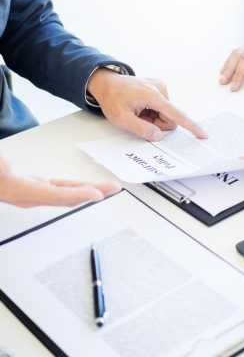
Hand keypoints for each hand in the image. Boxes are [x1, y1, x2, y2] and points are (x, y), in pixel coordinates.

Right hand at [0, 155, 120, 207]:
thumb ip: (0, 165)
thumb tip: (5, 163)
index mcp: (23, 191)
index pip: (56, 195)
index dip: (79, 196)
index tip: (97, 195)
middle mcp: (32, 196)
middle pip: (69, 197)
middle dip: (94, 193)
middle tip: (114, 188)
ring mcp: (36, 193)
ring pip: (69, 194)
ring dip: (90, 190)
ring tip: (108, 187)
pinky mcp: (37, 188)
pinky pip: (63, 190)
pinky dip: (78, 188)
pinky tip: (88, 187)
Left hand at [87, 70, 207, 140]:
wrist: (106, 83)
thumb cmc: (112, 99)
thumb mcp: (121, 118)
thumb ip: (141, 129)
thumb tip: (158, 136)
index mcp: (153, 96)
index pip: (177, 115)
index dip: (190, 126)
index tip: (203, 134)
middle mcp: (160, 89)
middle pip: (170, 118)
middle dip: (158, 124)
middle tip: (140, 119)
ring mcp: (160, 87)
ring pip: (167, 114)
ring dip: (154, 118)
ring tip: (139, 112)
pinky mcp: (159, 88)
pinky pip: (163, 107)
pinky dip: (153, 112)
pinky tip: (141, 107)